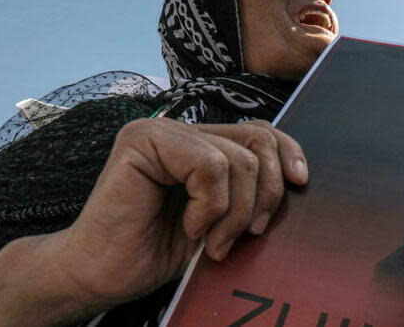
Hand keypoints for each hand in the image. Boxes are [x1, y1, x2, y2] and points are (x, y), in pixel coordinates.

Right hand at [52, 118, 308, 313]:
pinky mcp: (142, 140)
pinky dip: (209, 208)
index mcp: (200, 142)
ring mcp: (159, 130)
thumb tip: (298, 174)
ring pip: (238, 160)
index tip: (300, 183)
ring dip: (234, 213)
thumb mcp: (223, 218)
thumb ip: (249, 189)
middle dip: (265, 195)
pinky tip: (189, 227)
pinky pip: (209, 167)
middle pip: (258, 142)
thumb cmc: (161, 251)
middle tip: (250, 234)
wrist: (104, 274)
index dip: (288, 152)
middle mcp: (181, 129)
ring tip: (212, 241)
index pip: (261, 131)